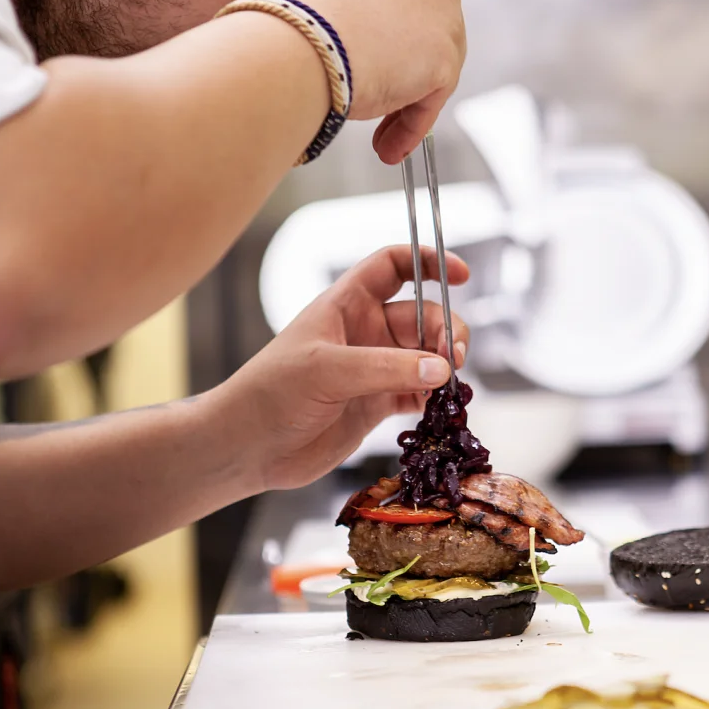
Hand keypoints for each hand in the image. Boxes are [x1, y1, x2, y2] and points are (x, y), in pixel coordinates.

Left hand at [210, 245, 469, 492]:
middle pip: (422, 315)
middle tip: (456, 357)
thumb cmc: (271, 393)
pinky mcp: (376, 405)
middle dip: (445, 330)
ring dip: (445, 366)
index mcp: (346, 305)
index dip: (426, 261)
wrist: (247, 448)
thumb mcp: (326, 370)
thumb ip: (386, 368)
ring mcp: (373, 370)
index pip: (392, 266)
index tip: (461, 274)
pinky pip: (419, 393)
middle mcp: (364, 332)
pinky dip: (434, 398)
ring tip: (450, 385)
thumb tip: (442, 368)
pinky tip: (437, 407)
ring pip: (426, 356)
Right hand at [277, 0, 464, 164]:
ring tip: (379, 135)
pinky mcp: (446, 56)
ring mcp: (442, 8)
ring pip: (433, 62)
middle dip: (406, 62)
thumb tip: (356, 36)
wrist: (296, 49)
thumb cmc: (290, 25)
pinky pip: (431, 99)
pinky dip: (411, 126)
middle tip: (381, 96)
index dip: (391, 25)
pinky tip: (387, 146)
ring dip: (407, 100)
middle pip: (428, 20)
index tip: (372, 53)